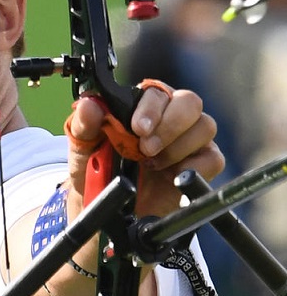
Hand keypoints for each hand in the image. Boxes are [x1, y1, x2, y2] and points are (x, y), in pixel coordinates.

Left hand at [67, 83, 223, 216]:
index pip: (157, 92)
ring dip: (179, 146)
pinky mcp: (199, 165)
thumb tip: (89, 105)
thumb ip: (84, 123)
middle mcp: (168, 116)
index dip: (151, 108)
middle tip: (147, 149)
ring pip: (205, 126)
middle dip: (170, 125)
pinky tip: (172, 176)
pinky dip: (196, 167)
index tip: (138, 128)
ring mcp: (187, 140)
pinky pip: (213, 158)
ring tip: (153, 164)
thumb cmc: (94, 167)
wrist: (105, 203)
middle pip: (189, 102)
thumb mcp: (82, 146)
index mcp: (141, 104)